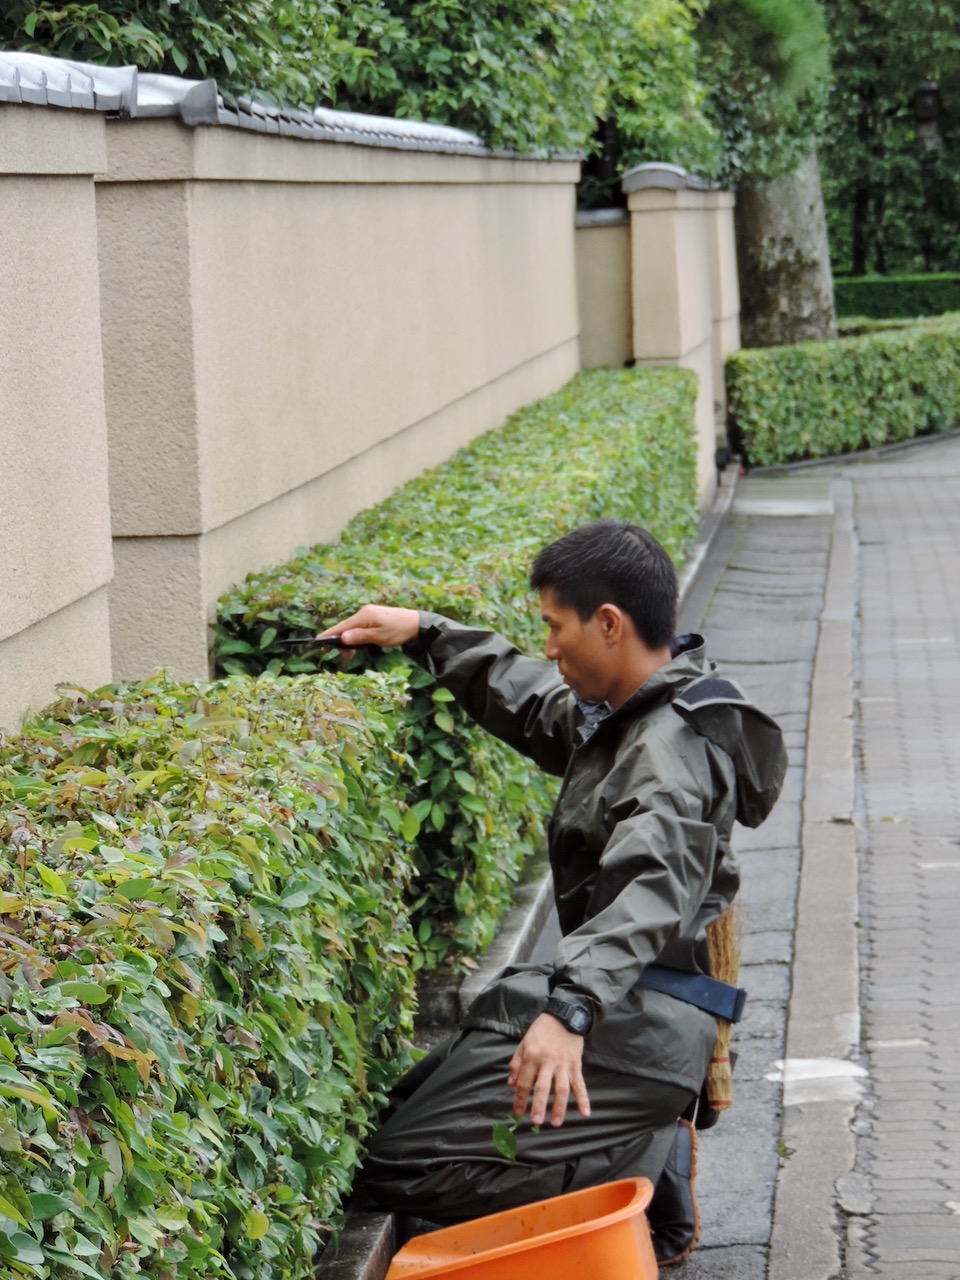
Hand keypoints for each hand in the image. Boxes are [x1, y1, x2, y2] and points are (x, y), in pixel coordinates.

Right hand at [319, 605, 419, 653]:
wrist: (416, 624)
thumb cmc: (398, 630)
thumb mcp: (379, 636)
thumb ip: (360, 637)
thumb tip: (342, 638)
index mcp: (364, 616)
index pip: (341, 626)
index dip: (329, 635)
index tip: (317, 643)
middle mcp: (363, 613)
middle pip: (345, 628)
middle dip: (341, 643)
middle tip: (345, 657)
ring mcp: (368, 615)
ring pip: (351, 629)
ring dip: (349, 642)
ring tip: (352, 654)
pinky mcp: (373, 619)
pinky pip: (359, 628)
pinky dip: (356, 638)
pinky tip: (359, 645)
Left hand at [507, 1013, 590, 1127]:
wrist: (564, 1016)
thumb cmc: (541, 1030)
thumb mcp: (524, 1043)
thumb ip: (516, 1063)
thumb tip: (511, 1084)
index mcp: (532, 1056)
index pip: (524, 1082)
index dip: (520, 1099)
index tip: (518, 1113)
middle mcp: (547, 1062)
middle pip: (543, 1087)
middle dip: (539, 1106)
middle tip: (536, 1122)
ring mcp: (563, 1064)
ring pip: (562, 1089)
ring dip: (560, 1107)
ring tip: (556, 1123)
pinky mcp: (576, 1065)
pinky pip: (580, 1084)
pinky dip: (584, 1099)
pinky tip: (585, 1113)